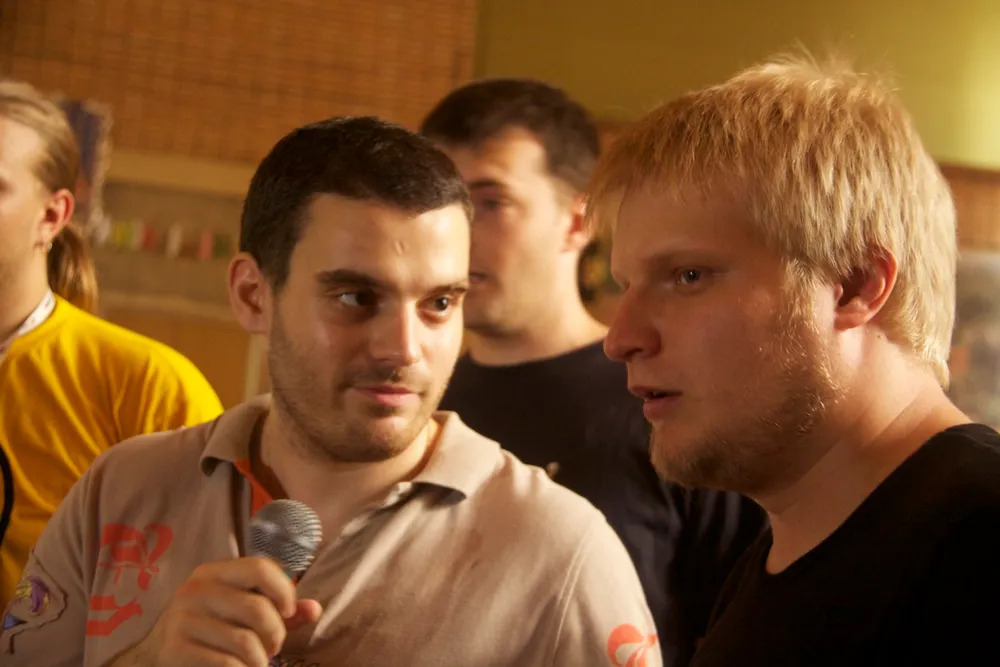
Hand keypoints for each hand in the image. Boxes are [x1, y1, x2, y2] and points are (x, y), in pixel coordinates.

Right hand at [115, 556, 321, 666]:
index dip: (284, 590)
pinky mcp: (174, 650)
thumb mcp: (241, 612)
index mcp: (213, 572)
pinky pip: (227, 664)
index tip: (288, 612)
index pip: (260, 567)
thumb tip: (315, 609)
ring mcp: (181, 620)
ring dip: (261, 660)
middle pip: (258, 609)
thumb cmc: (210, 630)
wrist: (153, 656)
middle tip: (274, 648)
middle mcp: (194, 590)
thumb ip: (280, 610)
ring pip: (245, 642)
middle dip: (276, 635)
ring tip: (258, 663)